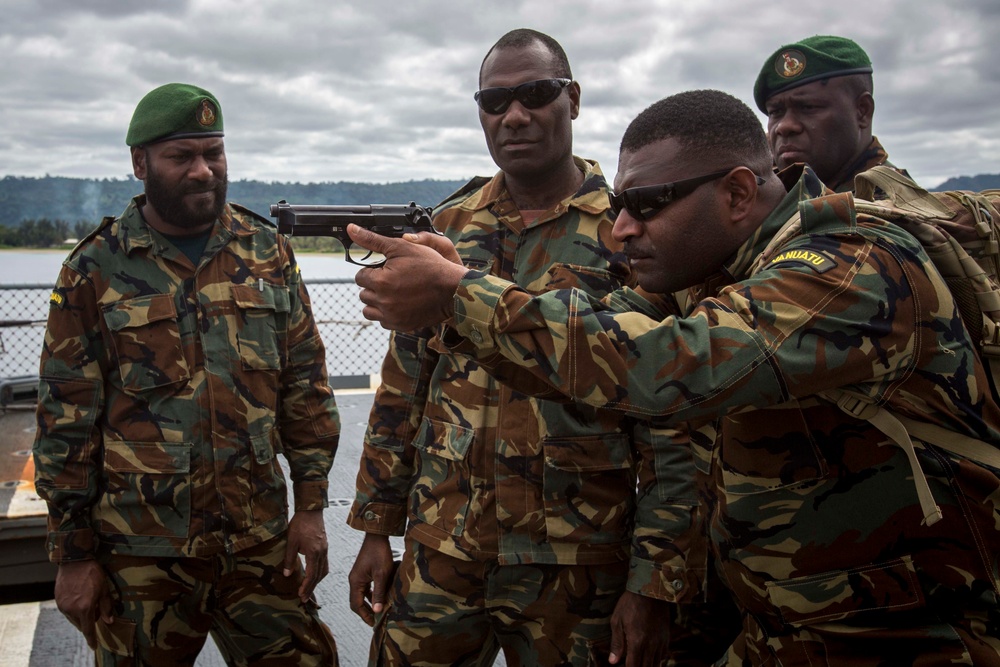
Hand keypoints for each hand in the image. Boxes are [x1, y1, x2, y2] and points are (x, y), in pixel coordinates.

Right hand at [54, 560, 112, 649]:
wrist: (74, 561)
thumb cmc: (92, 574)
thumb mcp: (104, 589)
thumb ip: (106, 607)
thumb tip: (109, 621)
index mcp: (85, 608)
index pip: (88, 629)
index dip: (91, 639)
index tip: (94, 646)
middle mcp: (72, 609)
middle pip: (81, 624)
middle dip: (89, 622)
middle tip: (96, 611)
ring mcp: (63, 606)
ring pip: (73, 619)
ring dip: (81, 617)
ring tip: (88, 603)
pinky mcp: (58, 601)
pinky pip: (67, 612)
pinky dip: (74, 610)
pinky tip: (79, 600)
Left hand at [283, 509, 328, 602]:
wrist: (311, 510)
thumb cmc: (300, 524)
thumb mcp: (291, 541)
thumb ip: (289, 559)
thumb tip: (286, 574)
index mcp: (314, 553)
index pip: (312, 575)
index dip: (306, 586)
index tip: (300, 595)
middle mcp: (322, 553)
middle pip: (318, 575)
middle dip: (311, 588)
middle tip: (304, 598)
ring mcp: (325, 550)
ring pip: (323, 570)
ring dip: (316, 581)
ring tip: (309, 589)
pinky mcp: (324, 547)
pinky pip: (324, 564)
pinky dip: (320, 573)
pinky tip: (315, 575)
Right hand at [347, 533, 396, 626]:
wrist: (377, 536)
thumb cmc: (380, 553)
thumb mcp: (382, 574)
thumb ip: (379, 593)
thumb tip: (377, 611)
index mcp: (355, 582)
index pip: (356, 605)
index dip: (364, 616)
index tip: (374, 623)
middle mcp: (354, 580)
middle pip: (356, 602)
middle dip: (365, 612)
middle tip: (376, 620)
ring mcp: (357, 576)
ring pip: (360, 595)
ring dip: (368, 604)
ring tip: (378, 612)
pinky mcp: (363, 572)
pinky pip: (364, 588)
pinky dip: (370, 595)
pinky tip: (379, 598)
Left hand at [349, 224, 468, 330]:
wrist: (453, 289)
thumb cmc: (430, 265)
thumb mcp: (402, 247)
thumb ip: (373, 240)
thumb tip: (351, 229)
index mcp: (380, 282)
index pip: (360, 277)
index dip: (372, 271)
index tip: (386, 269)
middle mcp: (383, 302)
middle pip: (363, 294)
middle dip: (374, 286)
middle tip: (392, 280)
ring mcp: (392, 316)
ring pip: (369, 311)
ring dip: (377, 302)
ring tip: (393, 292)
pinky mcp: (401, 326)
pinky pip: (383, 322)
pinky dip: (388, 314)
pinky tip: (401, 303)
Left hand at [608, 591, 670, 666]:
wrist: (650, 590)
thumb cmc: (630, 604)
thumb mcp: (617, 621)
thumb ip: (617, 644)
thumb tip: (613, 662)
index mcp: (637, 642)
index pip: (633, 666)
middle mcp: (651, 645)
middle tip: (633, 664)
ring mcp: (660, 641)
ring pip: (656, 663)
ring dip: (648, 665)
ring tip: (641, 662)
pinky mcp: (666, 636)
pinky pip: (663, 654)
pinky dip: (657, 659)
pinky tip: (651, 656)